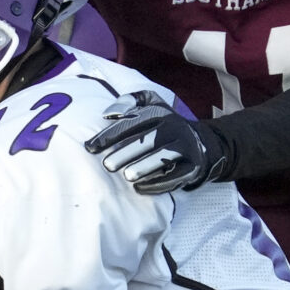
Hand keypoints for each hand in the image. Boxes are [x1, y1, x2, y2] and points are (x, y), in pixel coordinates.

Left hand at [86, 102, 231, 193]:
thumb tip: (109, 114)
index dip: (110, 134)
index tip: (90, 148)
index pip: (133, 122)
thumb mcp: (151, 104)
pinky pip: (176, 175)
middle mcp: (175, 128)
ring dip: (145, 167)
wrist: (199, 143)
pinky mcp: (193, 166)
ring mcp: (186, 147)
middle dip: (127, 153)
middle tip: (107, 166)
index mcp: (160, 112)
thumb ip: (129, 101)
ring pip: (164, 157)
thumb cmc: (163, 125)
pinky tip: (139, 188)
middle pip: (148, 140)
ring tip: (127, 176)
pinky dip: (158, 183)